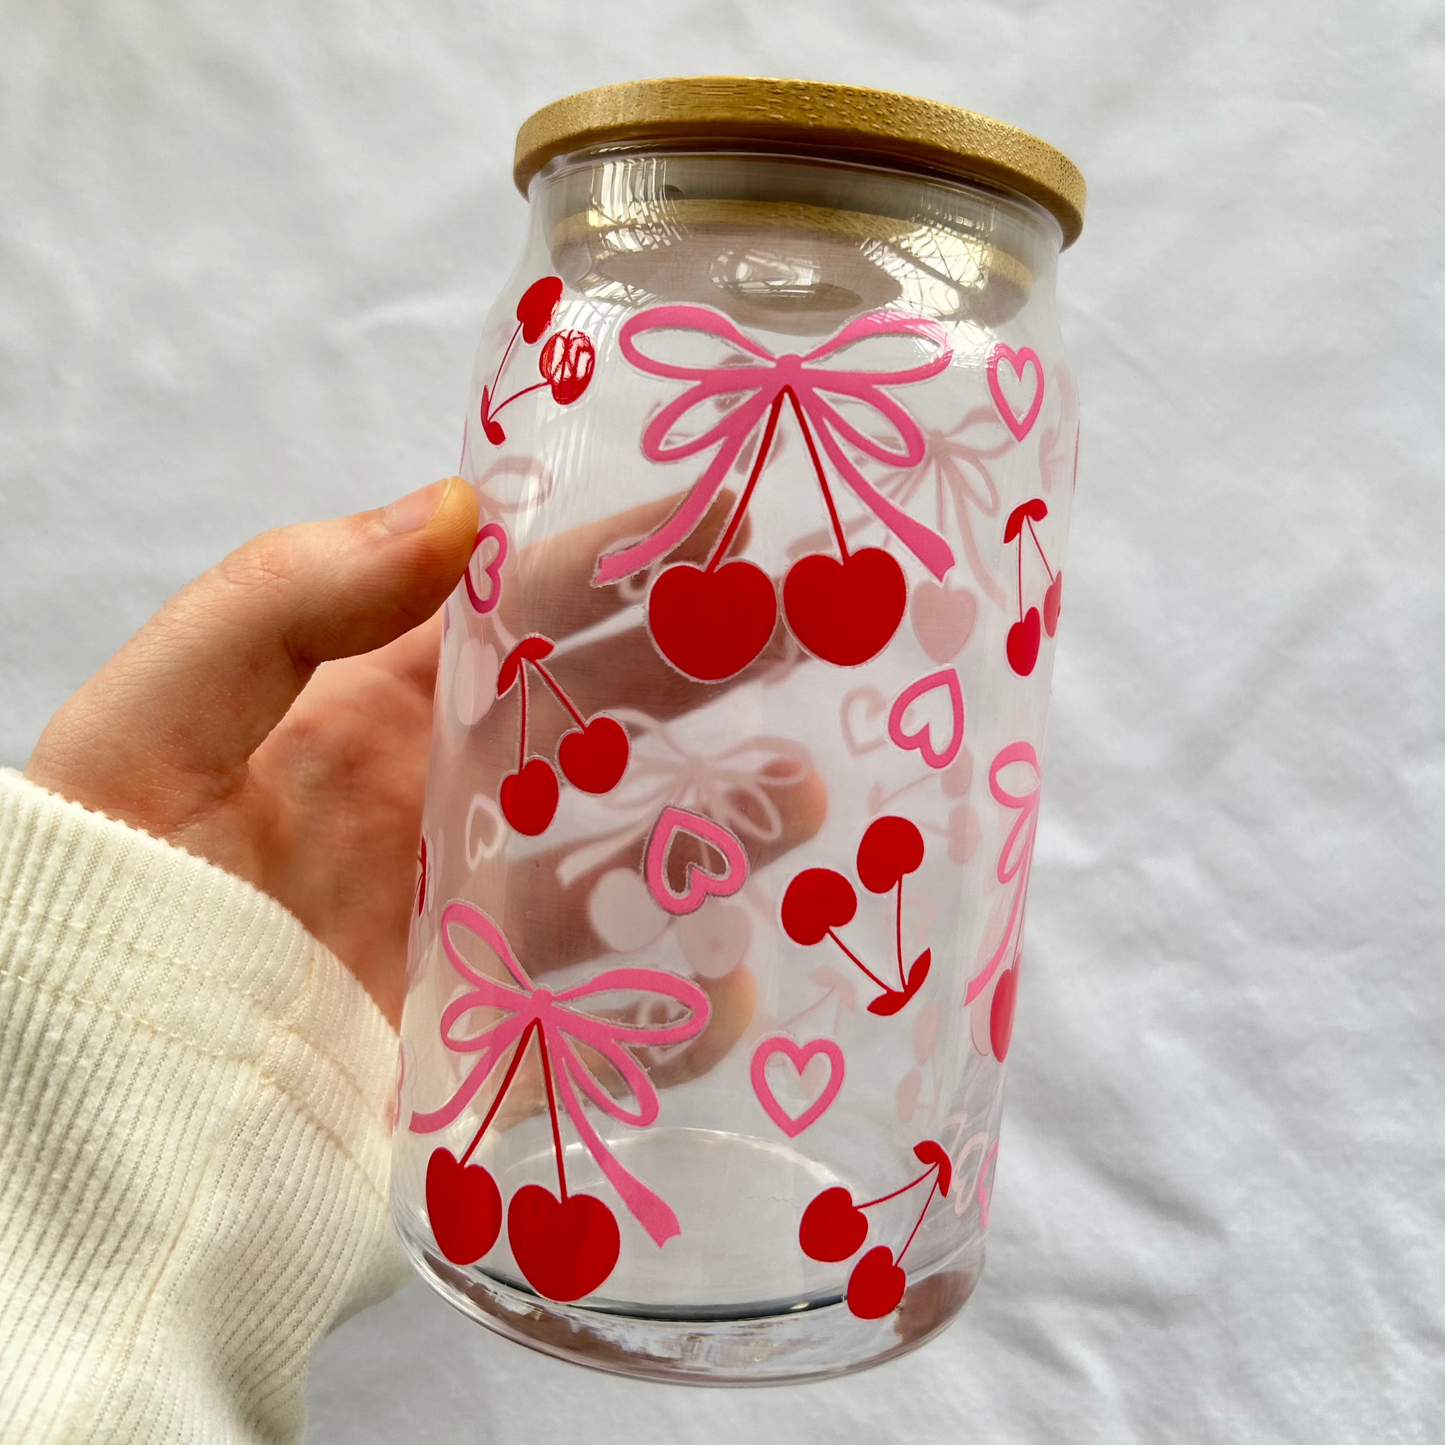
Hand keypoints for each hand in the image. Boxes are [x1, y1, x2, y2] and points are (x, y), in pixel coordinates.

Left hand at [26, 478, 825, 1045]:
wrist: (90, 1119)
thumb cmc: (111, 901)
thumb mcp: (162, 723)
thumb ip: (287, 603)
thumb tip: (457, 509)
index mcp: (378, 712)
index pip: (526, 614)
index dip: (628, 560)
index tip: (734, 521)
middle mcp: (447, 807)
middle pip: (605, 721)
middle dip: (708, 671)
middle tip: (816, 632)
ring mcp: (479, 928)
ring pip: (628, 862)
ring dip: (719, 827)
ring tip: (796, 803)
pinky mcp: (494, 1043)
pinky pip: (608, 1021)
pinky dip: (677, 1009)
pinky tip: (728, 989)